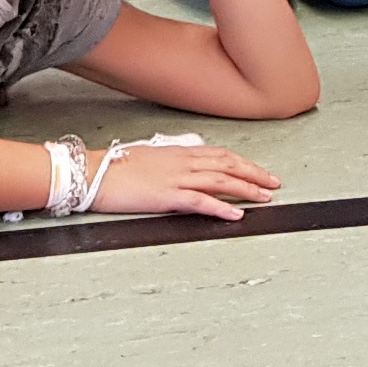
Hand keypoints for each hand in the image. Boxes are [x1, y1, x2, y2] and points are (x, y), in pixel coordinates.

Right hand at [86, 138, 287, 220]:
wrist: (93, 172)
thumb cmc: (116, 167)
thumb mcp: (148, 158)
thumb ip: (170, 162)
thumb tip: (183, 167)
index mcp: (178, 152)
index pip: (219, 154)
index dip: (243, 162)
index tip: (259, 170)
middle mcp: (182, 162)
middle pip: (227, 164)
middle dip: (253, 173)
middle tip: (273, 183)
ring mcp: (176, 178)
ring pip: (220, 180)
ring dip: (246, 188)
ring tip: (264, 197)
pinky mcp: (167, 196)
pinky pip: (200, 201)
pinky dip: (221, 207)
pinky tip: (235, 214)